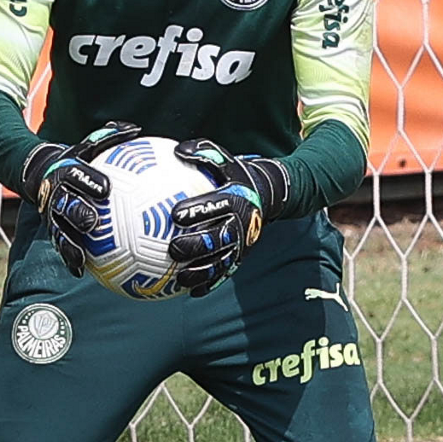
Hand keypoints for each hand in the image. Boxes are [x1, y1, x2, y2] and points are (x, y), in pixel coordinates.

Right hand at [21, 121, 140, 275]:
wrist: (38, 173)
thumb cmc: (75, 159)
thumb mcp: (88, 146)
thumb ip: (110, 138)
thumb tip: (136, 130)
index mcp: (66, 172)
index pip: (77, 175)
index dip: (90, 181)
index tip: (105, 188)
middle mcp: (57, 194)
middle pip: (65, 205)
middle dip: (76, 213)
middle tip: (91, 222)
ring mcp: (53, 214)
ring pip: (59, 230)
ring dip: (69, 245)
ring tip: (80, 258)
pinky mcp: (52, 229)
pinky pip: (61, 245)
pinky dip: (69, 258)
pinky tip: (81, 271)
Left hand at [168, 139, 288, 295]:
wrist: (269, 195)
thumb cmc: (237, 174)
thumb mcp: (225, 159)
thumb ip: (204, 152)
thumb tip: (177, 150)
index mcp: (234, 198)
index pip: (214, 204)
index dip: (196, 210)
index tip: (175, 214)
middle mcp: (239, 223)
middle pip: (217, 238)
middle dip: (196, 246)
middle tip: (173, 248)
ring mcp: (241, 243)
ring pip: (221, 261)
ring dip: (201, 272)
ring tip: (180, 279)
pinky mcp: (240, 257)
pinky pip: (225, 273)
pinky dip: (210, 283)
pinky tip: (191, 292)